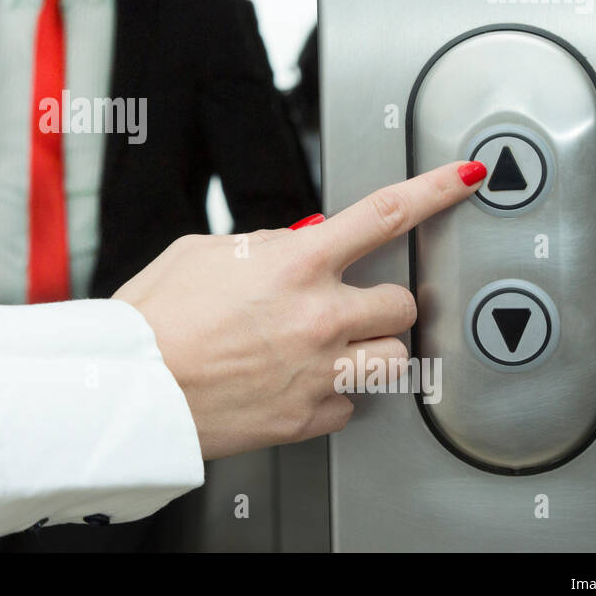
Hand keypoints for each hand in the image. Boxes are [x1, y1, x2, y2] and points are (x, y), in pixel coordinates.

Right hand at [112, 160, 486, 459]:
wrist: (130, 389)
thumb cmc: (153, 319)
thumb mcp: (202, 252)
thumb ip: (263, 246)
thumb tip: (297, 246)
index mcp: (293, 263)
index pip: (385, 214)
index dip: (435, 191)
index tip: (465, 178)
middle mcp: (317, 316)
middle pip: (403, 302)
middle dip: (382, 302)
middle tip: (348, 306)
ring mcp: (319, 371)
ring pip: (393, 359)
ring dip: (369, 351)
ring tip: (328, 349)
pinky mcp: (309, 417)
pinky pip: (353, 405)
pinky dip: (333, 395)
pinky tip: (297, 383)